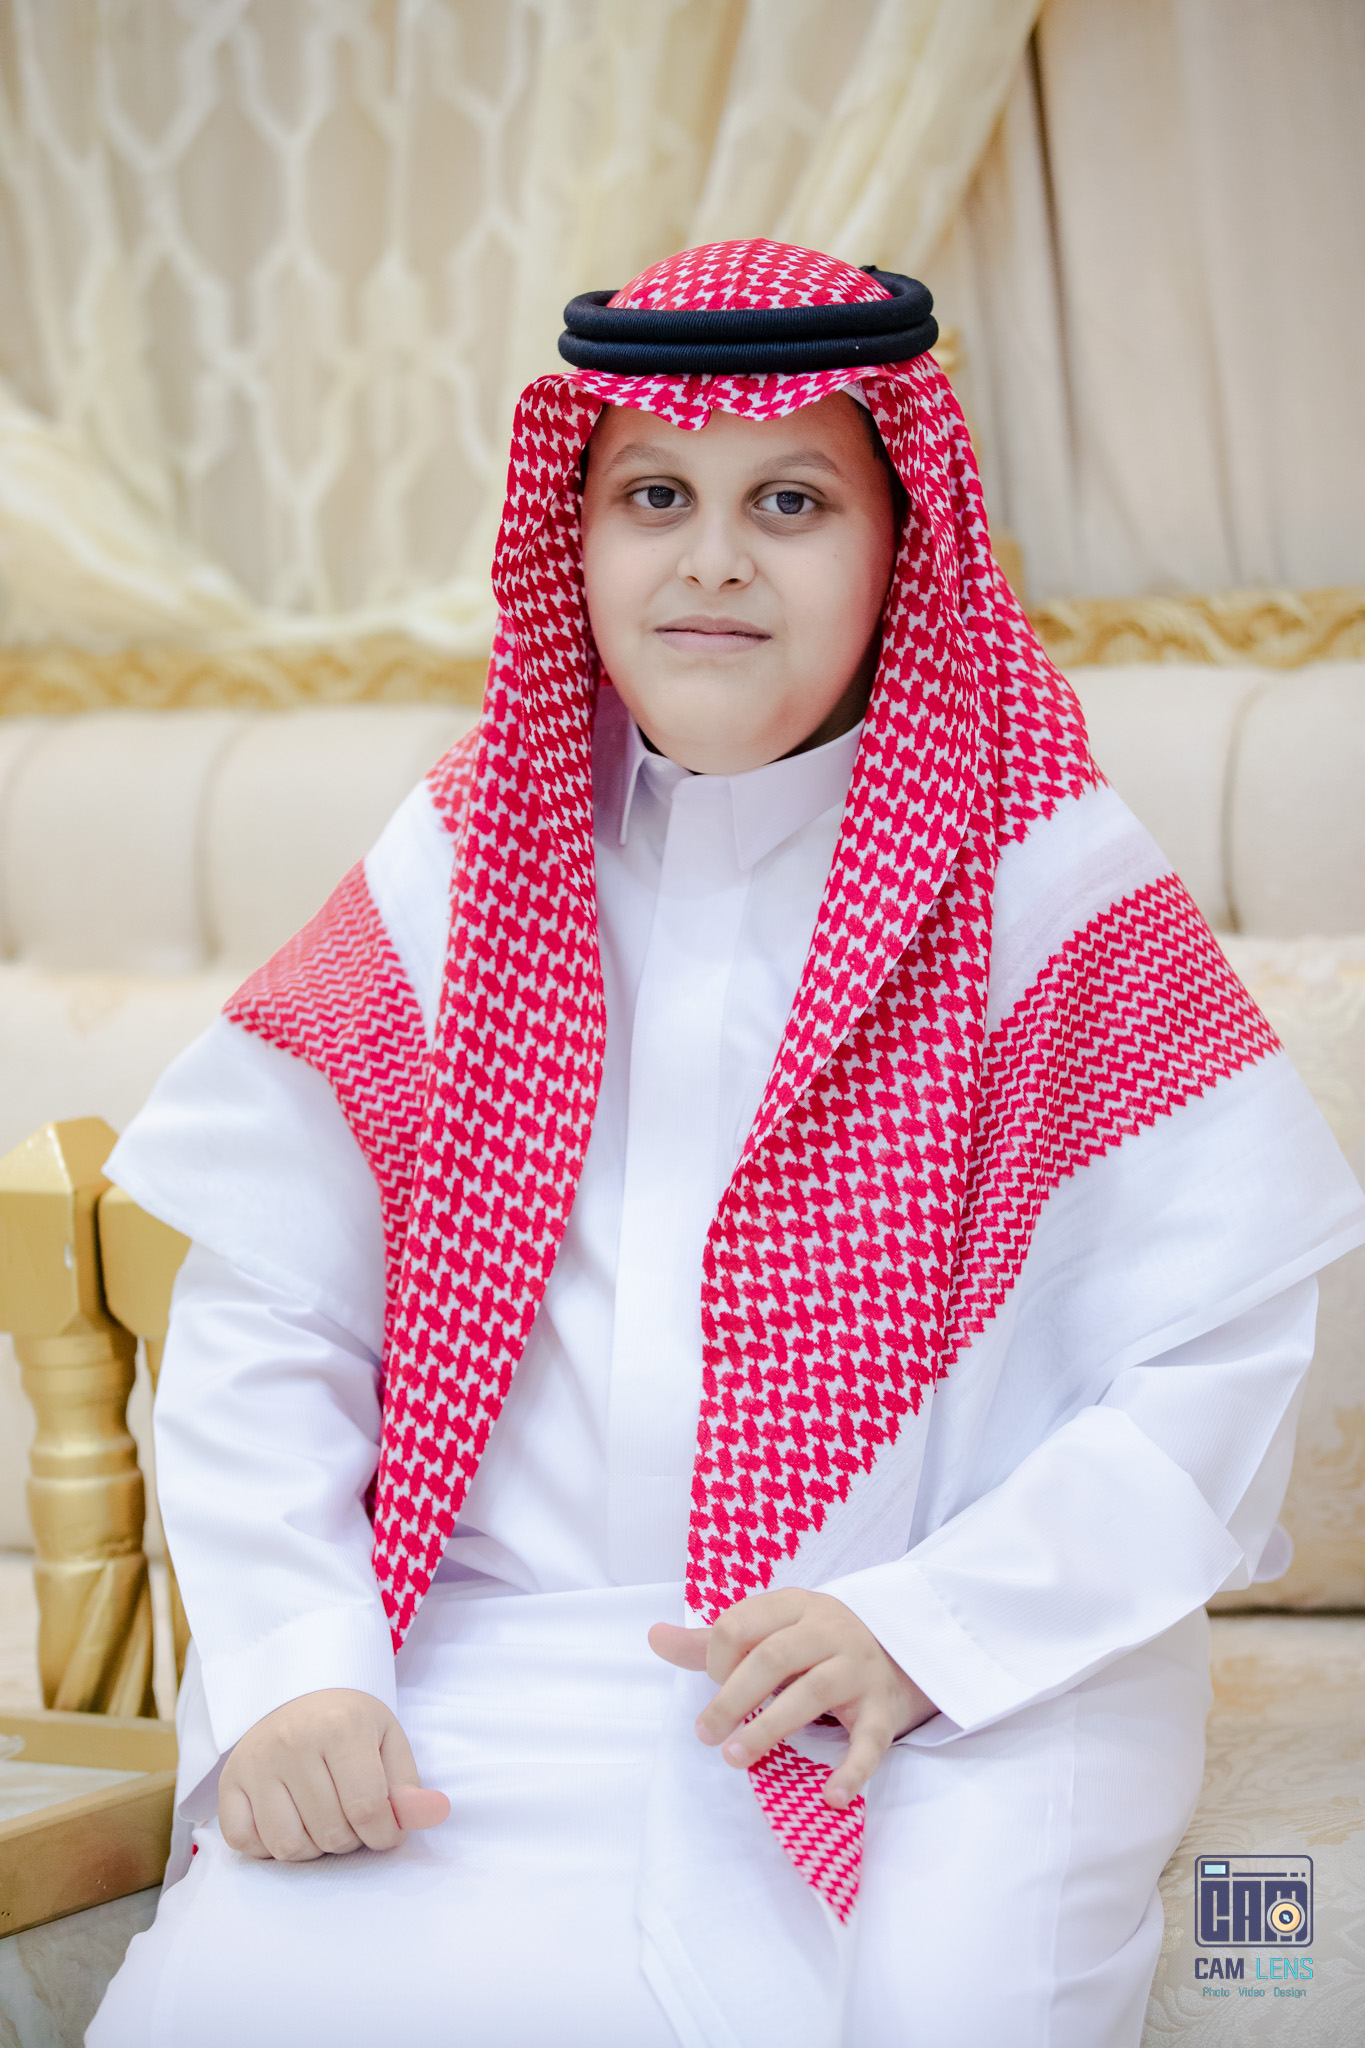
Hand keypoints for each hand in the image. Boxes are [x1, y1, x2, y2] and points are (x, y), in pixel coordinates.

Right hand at [218, 1688, 449, 1859]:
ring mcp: (255, 1763)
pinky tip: (287, 1821)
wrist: (296, 1692)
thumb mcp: (388, 1741)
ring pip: (288, 1846)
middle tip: (352, 1818)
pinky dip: (268, 1847)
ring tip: (322, 1822)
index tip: (387, 1830)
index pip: (367, 1809)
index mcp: (341, 1726)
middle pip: (329, 1832)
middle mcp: (292, 1742)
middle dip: (351, 1840)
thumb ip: (409, 1786)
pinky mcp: (228, 1782)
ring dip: (312, 1849)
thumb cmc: (348, 1721)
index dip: (384, 1834)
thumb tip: (436, 1814)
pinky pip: (245, 1842)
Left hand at [649, 1589, 935, 1809]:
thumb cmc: (813, 1645)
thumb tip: (653, 1636)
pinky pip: (871, 1740)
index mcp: (795, 1605)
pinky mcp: (883, 1708)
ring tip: (737, 1759)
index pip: (740, 1624)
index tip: (714, 1686)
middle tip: (706, 1735)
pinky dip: (852, 1769)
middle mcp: (829, 1629)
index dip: (717, 1660)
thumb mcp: (768, 1632)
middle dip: (732, 1698)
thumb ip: (711, 1641)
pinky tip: (830, 1797)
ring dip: (771, 1729)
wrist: (897, 1653)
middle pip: (773, 1658)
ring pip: (814, 1693)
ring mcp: (860, 1667)